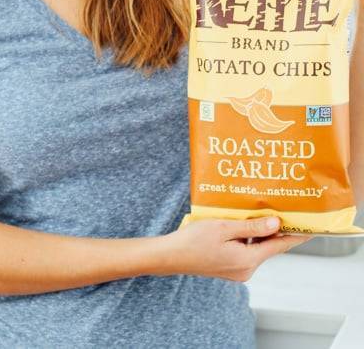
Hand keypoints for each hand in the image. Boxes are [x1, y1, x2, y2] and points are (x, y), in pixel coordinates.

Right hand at [158, 217, 307, 281]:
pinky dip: (245, 240)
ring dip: (257, 234)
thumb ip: (252, 227)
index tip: (311, 227)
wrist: (169, 256)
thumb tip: (277, 224)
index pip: (280, 245)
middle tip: (279, 211)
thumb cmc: (191, 241)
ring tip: (255, 215)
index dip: (296, 235)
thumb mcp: (223, 228)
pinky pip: (245, 252)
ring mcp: (238, 271)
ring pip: (256, 249)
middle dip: (273, 230)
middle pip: (268, 246)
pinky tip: (238, 227)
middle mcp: (246, 269)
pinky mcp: (229, 269)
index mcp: (248, 260)